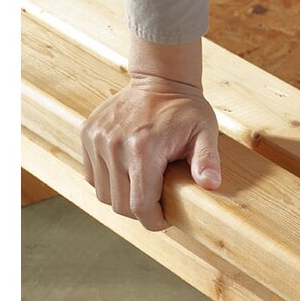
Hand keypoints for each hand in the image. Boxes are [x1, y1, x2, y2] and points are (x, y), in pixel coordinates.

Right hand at [80, 36, 220, 229]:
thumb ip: (207, 160)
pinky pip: (92, 175)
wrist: (160, 79)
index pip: (139, 205)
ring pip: (102, 193)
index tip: (165, 220)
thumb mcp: (205, 133)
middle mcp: (114, 145)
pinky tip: (127, 172)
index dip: (153, 221)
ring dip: (122, 197)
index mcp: (143, 149)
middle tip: (158, 203)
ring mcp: (97, 139)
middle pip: (119, 203)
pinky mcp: (88, 134)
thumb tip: (211, 185)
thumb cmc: (186, 110)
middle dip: (140, 211)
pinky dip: (108, 181)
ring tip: (143, 186)